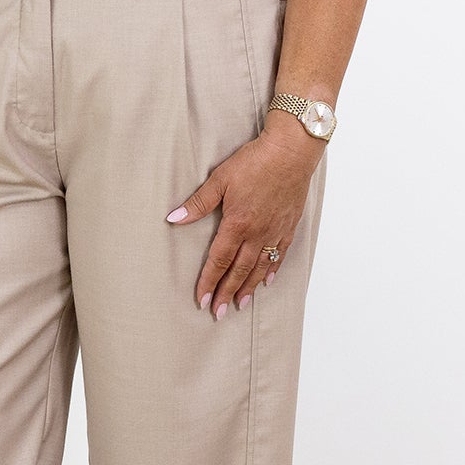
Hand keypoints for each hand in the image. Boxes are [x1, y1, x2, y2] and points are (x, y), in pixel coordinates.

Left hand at [165, 125, 322, 316]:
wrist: (291, 152)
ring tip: (240, 304)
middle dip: (227, 293)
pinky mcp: (288, 226)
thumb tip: (174, 219)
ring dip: (248, 288)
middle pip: (239, 270)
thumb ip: (198, 203)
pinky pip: (279, 255)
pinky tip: (267, 281)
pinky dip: (272, 270)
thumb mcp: (220, 179)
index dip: (209, 281)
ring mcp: (275, 231)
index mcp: (237, 224)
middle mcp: (257, 233)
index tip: (202, 300)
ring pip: (260, 268)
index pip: (219, 260)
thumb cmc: (255, 161)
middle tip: (219, 312)